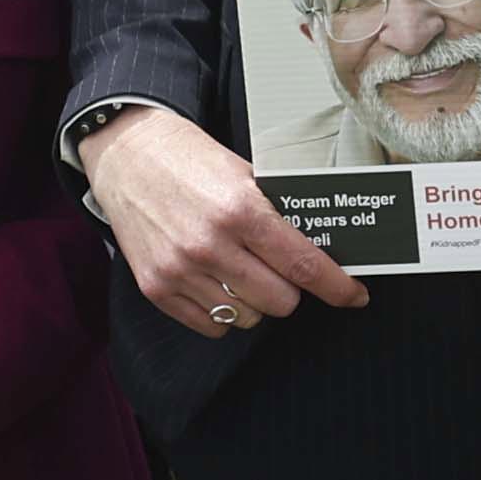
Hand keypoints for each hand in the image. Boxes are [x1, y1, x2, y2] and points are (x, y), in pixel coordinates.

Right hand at [82, 100, 362, 338]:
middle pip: (280, 302)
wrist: (126, 155)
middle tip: (281, 269)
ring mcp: (180, 270)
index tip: (354, 296)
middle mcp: (210, 245)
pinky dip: (223, 311)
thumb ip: (277, 214)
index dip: (337, 287)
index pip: (303, 265)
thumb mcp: (244, 174)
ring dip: (255, 300)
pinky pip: (212, 325)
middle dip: (291, 289)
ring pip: (247, 317)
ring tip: (243, 270)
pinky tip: (218, 282)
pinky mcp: (156, 287)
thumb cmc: (190, 159)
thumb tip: (322, 251)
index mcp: (240, 209)